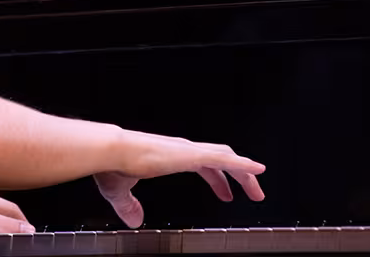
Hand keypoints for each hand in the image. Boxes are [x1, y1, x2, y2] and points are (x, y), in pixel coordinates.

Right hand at [97, 132, 264, 227]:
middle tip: (250, 192)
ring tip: (259, 186)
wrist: (110, 152)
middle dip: (237, 176)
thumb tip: (133, 219)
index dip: (216, 179)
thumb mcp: (121, 190)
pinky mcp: (189, 155)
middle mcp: (181, 150)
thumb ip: (129, 205)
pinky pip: (223, 159)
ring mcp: (187, 151)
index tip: (226, 193)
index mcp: (169, 156)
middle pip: (219, 159)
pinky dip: (242, 164)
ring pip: (226, 157)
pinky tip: (257, 170)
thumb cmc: (112, 163)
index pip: (202, 164)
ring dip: (244, 172)